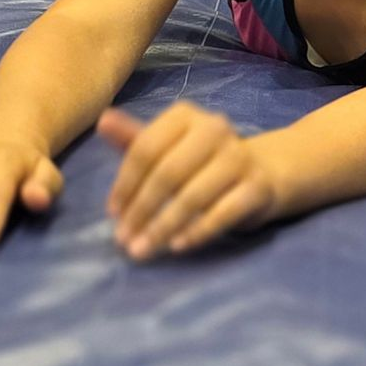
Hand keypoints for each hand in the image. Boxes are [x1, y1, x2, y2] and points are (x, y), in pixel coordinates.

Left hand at [100, 104, 276, 258]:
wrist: (262, 171)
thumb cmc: (200, 161)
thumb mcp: (166, 147)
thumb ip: (134, 139)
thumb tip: (103, 120)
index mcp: (186, 116)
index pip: (146, 148)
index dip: (125, 183)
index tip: (112, 213)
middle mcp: (215, 129)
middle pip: (167, 172)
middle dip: (141, 209)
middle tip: (123, 239)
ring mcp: (239, 157)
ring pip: (193, 196)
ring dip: (163, 227)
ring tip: (143, 249)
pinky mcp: (258, 186)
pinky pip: (223, 213)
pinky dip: (198, 232)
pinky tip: (177, 247)